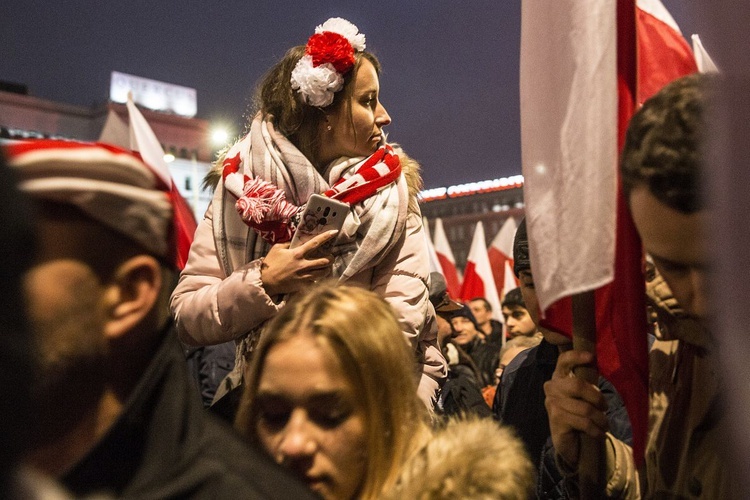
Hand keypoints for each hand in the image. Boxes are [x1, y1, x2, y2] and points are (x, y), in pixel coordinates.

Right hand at [260, 230, 336, 295]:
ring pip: (324, 272)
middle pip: (325, 261)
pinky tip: (316, 277)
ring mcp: (304, 276)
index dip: (326, 236)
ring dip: (327, 269)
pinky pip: (316, 282)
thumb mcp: (277, 249)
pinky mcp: (303, 285)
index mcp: (298, 253)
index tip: (334, 232)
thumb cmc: (270, 264)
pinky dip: (318, 279)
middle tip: (330, 257)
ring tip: (326, 268)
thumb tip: (294, 240)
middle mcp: (303, 264)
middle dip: (331, 259)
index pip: (315, 243)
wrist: (266, 282)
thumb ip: (287, 243)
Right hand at [544, 350, 608, 468]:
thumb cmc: (579, 415)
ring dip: (600, 419)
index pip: (564, 361)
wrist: (570, 443)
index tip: (591, 357)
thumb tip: (597, 366)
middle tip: (605, 408)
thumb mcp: (584, 396)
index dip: (576, 356)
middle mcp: (552, 387)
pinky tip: (599, 434)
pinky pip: (583, 422)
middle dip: (597, 398)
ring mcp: (552, 403)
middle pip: (578, 385)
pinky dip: (596, 430)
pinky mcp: (556, 419)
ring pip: (585, 408)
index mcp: (559, 377)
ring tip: (604, 425)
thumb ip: (587, 383)